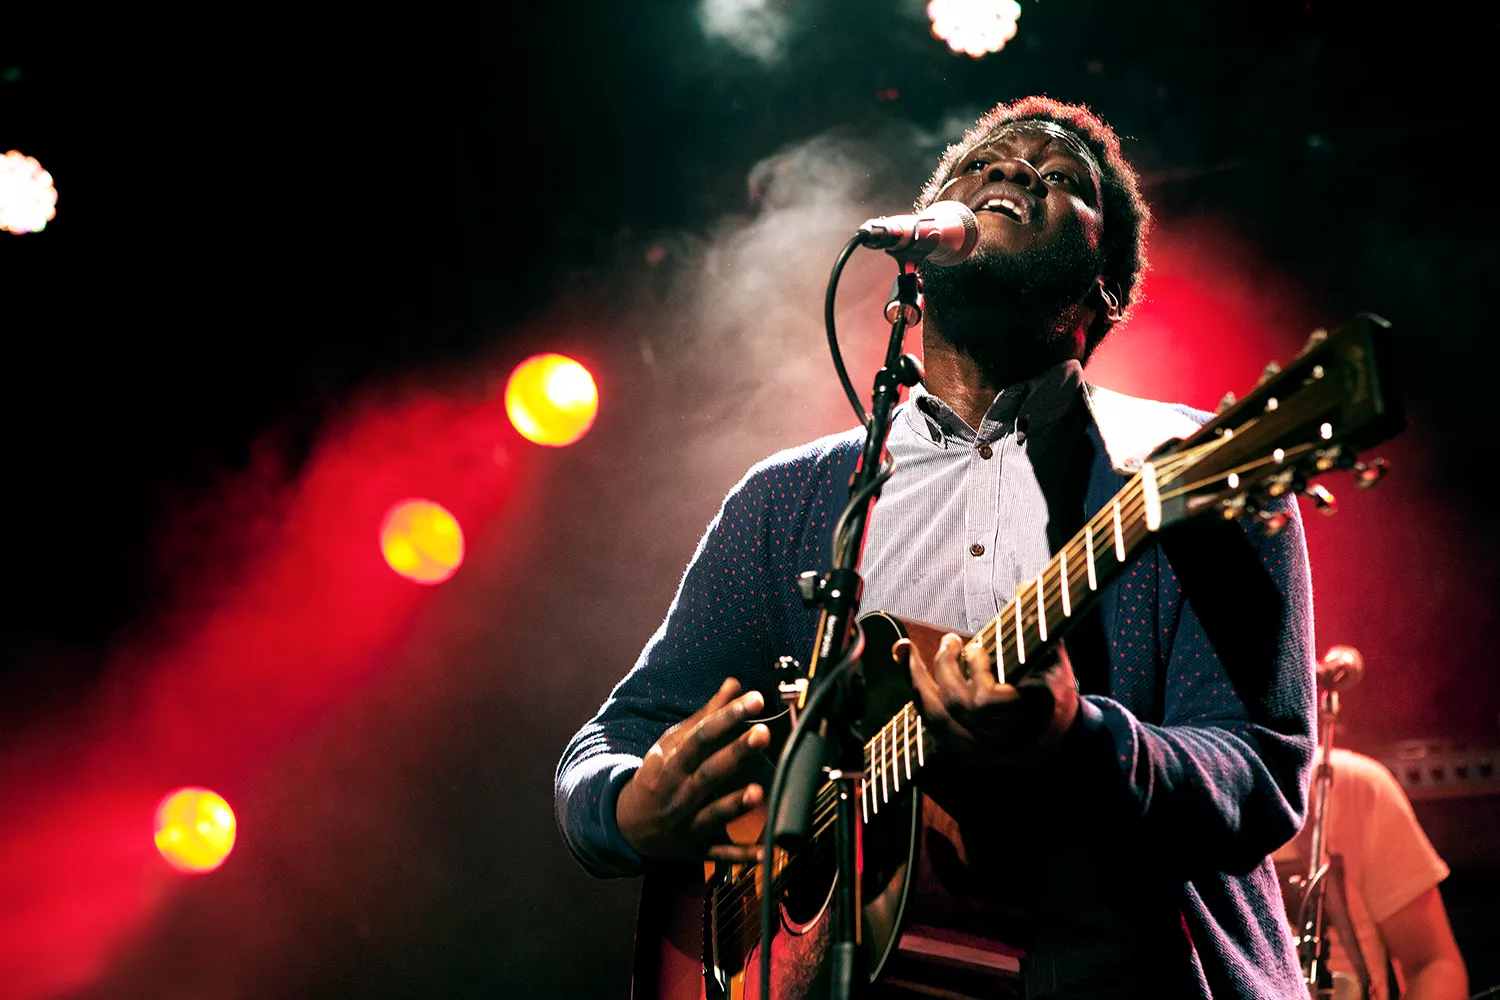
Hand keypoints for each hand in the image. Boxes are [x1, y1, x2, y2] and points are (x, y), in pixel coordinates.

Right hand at [615, 678, 769, 862]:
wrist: (628, 825)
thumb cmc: (658, 777)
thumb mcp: (674, 744)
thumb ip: (708, 716)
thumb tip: (735, 684)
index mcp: (672, 763)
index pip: (701, 737)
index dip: (728, 717)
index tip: (755, 698)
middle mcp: (679, 793)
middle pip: (709, 773)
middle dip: (735, 754)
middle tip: (763, 734)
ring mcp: (687, 823)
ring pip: (712, 813)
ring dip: (735, 804)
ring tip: (758, 791)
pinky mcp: (696, 849)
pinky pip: (720, 854)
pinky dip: (742, 856)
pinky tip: (764, 852)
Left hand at [894, 633, 1078, 766]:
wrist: (1060, 730)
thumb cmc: (1053, 682)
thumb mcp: (1053, 651)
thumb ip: (1039, 620)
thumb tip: (1025, 585)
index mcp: (1038, 715)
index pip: (988, 702)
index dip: (974, 673)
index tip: (974, 646)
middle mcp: (1014, 743)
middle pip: (960, 709)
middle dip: (945, 669)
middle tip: (949, 641)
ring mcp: (990, 756)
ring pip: (940, 724)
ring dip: (919, 683)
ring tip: (909, 652)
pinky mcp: (970, 759)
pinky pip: (934, 731)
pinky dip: (920, 700)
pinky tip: (912, 672)